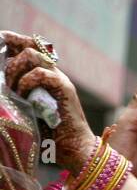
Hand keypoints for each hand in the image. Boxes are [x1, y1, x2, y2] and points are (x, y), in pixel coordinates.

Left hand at [0, 31, 94, 170]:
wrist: (75, 149)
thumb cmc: (52, 135)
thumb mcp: (28, 108)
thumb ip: (18, 92)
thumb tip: (2, 84)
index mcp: (46, 76)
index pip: (30, 46)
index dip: (13, 40)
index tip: (0, 40)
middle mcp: (54, 73)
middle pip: (28, 46)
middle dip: (10, 60)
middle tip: (8, 83)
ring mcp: (60, 79)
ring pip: (32, 54)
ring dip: (16, 69)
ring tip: (14, 89)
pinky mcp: (64, 88)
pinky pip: (39, 73)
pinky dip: (26, 82)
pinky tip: (24, 96)